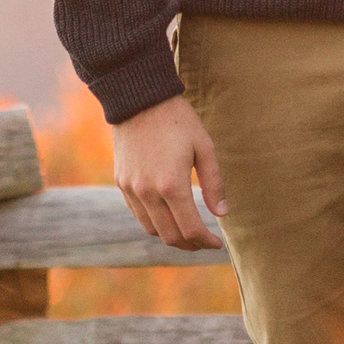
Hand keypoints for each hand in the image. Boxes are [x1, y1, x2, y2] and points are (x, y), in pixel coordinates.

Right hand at [111, 93, 228, 248]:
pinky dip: (154, 222)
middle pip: (170, 236)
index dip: (206, 242)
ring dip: (171, 236)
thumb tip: (221, 213)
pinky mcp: (121, 183)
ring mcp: (131, 189)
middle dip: (190, 244)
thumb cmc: (177, 120)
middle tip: (204, 242)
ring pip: (151, 229)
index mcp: (172, 185)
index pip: (190, 229)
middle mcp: (148, 192)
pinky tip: (168, 215)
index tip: (217, 244)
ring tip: (187, 231)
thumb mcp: (204, 147)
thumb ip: (213, 183)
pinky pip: (138, 214)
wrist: (139, 99)